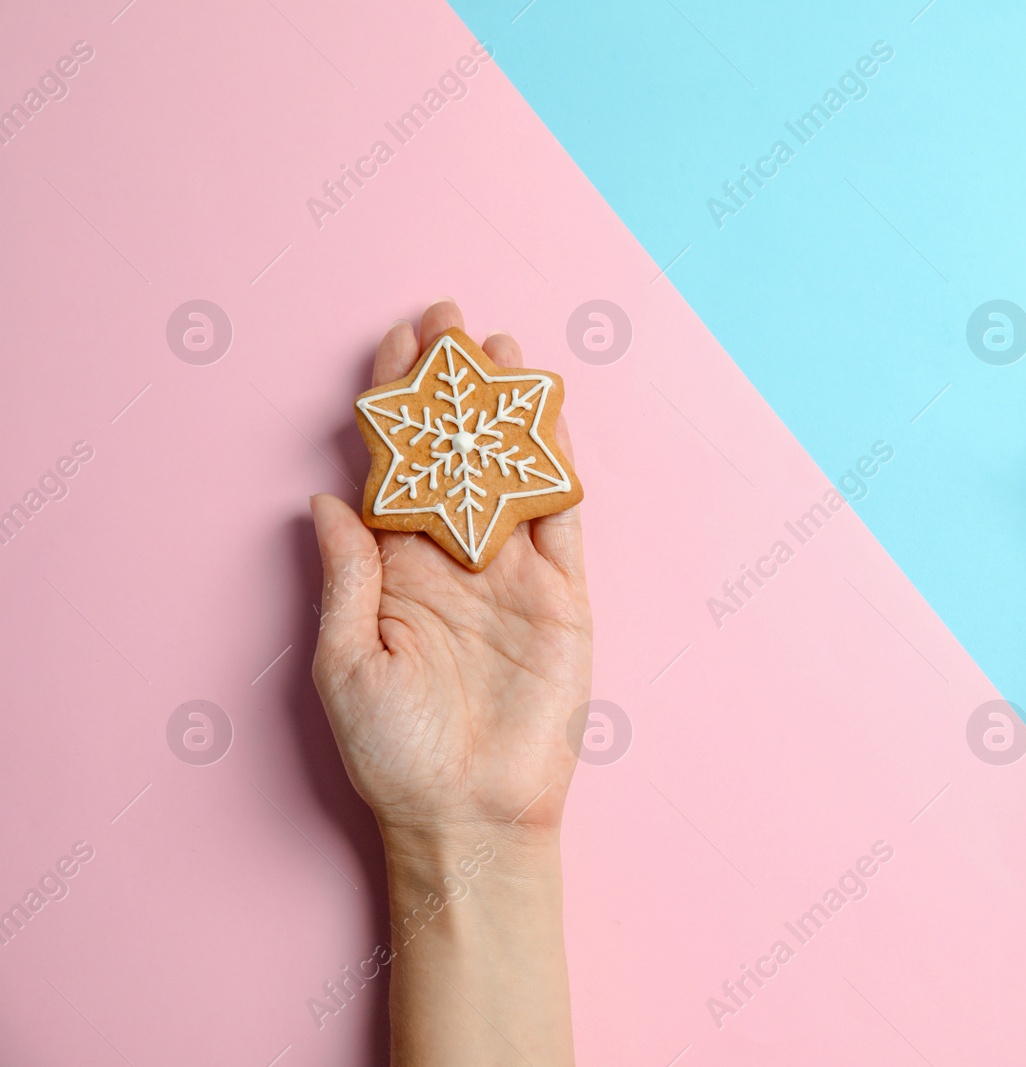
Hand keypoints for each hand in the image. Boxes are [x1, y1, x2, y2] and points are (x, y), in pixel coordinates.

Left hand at [310, 299, 591, 843]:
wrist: (470, 814)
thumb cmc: (394, 753)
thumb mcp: (343, 664)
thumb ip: (345, 576)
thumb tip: (326, 497)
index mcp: (393, 570)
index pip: (393, 467)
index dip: (393, 405)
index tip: (394, 344)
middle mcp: (452, 560)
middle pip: (454, 452)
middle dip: (451, 386)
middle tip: (451, 321)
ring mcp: (512, 576)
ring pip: (511, 473)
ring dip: (508, 413)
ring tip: (503, 351)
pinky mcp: (563, 599)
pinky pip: (561, 522)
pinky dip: (557, 469)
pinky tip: (549, 419)